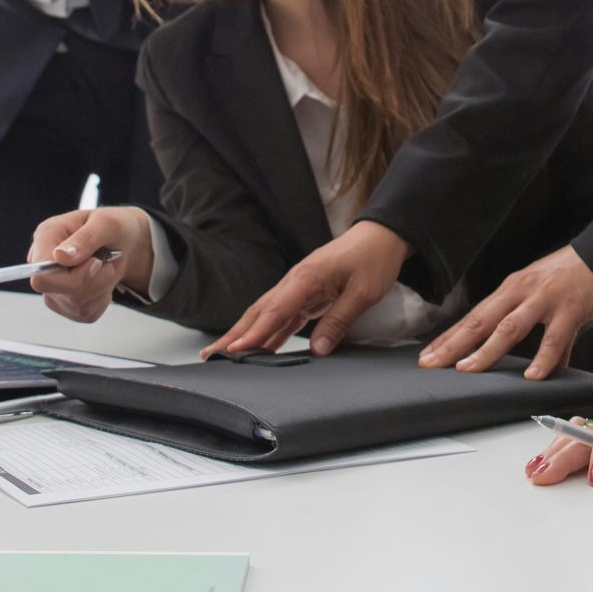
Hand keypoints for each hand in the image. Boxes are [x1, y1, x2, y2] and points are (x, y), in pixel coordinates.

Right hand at [25, 207, 154, 322]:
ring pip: (75, 305)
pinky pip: (85, 314)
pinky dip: (101, 300)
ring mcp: (53, 285)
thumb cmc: (115, 227)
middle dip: (91, 282)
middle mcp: (44, 263)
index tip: (96, 262)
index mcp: (46, 236)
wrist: (126, 242)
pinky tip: (102, 281)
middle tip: (104, 262)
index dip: (71, 276)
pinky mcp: (66, 303)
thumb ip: (85, 238)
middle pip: (58, 293)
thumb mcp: (107, 224)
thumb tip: (60, 256)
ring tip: (105, 267)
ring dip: (100, 288)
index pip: (41, 274)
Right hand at [203, 220, 410, 357]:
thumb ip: (339, 320)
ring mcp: (298, 288)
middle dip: (235, 334)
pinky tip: (259, 348)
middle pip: (259, 312)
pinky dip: (268, 332)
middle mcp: (295, 282)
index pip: (274, 310)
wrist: (380, 237)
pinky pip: (282, 317)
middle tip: (211, 355)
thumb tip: (318, 350)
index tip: (235, 350)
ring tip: (225, 354)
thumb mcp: (363, 292)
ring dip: (245, 334)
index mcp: (305, 278)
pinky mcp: (306, 295)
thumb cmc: (373, 259)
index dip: (254, 333)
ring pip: (266, 315)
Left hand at [417, 245, 592, 378]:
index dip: (450, 336)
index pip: (474, 316)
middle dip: (454, 344)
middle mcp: (522, 291)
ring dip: (486, 350)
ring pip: (509, 328)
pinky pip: (554, 338)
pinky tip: (532, 376)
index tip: (428, 354)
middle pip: (481, 320)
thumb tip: (544, 367)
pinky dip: (543, 358)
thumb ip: (543, 333)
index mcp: (513, 289)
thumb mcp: (549, 299)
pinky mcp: (571, 308)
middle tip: (431, 364)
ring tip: (468, 370)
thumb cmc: (578, 275)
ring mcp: (545, 299)